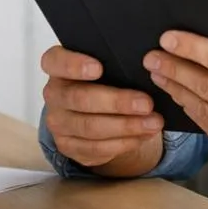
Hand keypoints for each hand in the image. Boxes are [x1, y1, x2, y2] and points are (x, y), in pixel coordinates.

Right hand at [40, 47, 164, 175]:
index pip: (55, 61)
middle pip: (80, 98)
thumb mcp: (106, 66)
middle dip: (117, 102)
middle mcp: (53, 94)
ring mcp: (58, 122)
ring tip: (154, 122)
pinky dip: (124, 142)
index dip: (74, 65)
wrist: (95, 111)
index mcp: (57, 67)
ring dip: (126, 126)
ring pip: (90, 127)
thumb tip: (147, 64)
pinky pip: (96, 147)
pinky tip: (143, 135)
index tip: (98, 68)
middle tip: (146, 103)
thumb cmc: (103, 80)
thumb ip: (114, 63)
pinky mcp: (68, 146)